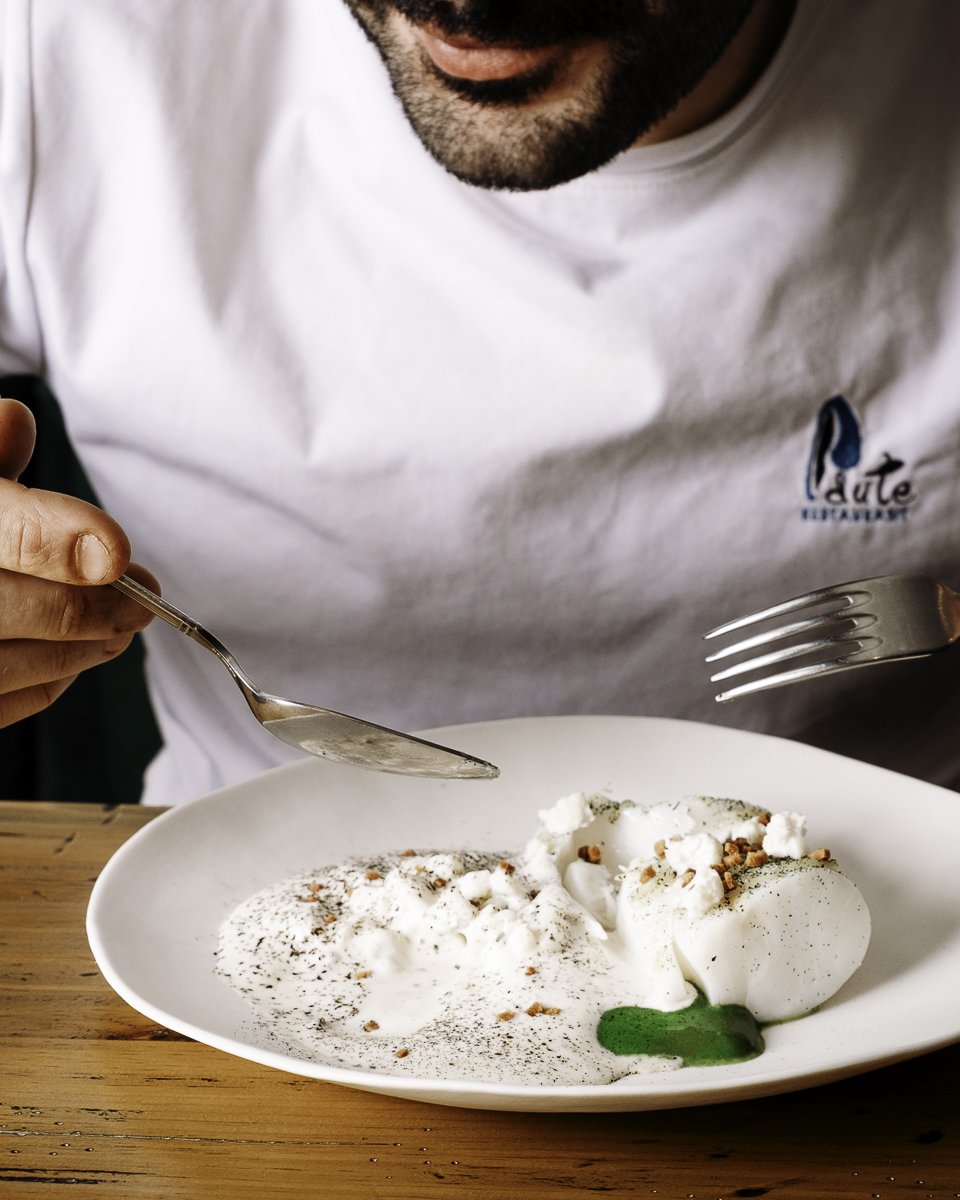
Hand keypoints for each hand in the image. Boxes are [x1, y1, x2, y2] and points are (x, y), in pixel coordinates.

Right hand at [0, 396, 156, 726]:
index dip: (67, 541)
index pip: (9, 531)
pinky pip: (2, 705)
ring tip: (121, 626)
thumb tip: (16, 419)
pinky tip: (74, 656)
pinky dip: (47, 681)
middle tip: (143, 596)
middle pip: (24, 607)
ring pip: (13, 665)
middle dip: (97, 605)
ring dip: (83, 650)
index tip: (117, 553)